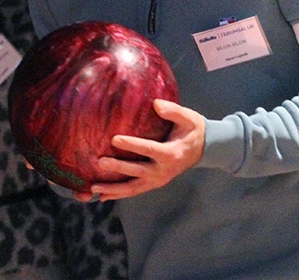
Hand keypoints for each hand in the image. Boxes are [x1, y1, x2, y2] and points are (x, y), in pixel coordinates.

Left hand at [87, 99, 205, 200]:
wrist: (203, 149)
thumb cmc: (192, 130)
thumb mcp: (188, 117)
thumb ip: (173, 110)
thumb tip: (156, 103)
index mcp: (171, 153)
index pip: (149, 149)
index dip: (132, 145)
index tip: (114, 139)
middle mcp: (163, 170)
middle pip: (138, 172)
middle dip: (118, 168)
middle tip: (100, 162)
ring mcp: (158, 180)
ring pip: (133, 188)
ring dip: (114, 189)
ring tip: (94, 188)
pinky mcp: (153, 184)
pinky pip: (134, 191)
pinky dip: (118, 194)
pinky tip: (102, 196)